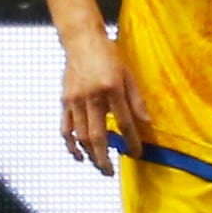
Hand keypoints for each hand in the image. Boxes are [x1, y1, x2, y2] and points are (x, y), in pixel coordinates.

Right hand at [58, 32, 150, 175]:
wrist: (81, 40)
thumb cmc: (108, 55)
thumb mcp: (128, 73)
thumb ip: (136, 99)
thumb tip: (146, 122)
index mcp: (111, 89)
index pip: (124, 122)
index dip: (132, 141)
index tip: (137, 154)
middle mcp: (92, 97)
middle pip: (98, 136)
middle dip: (104, 157)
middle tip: (111, 171)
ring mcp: (75, 100)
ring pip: (81, 136)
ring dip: (90, 154)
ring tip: (99, 165)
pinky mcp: (65, 101)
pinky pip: (66, 128)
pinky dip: (71, 144)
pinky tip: (79, 155)